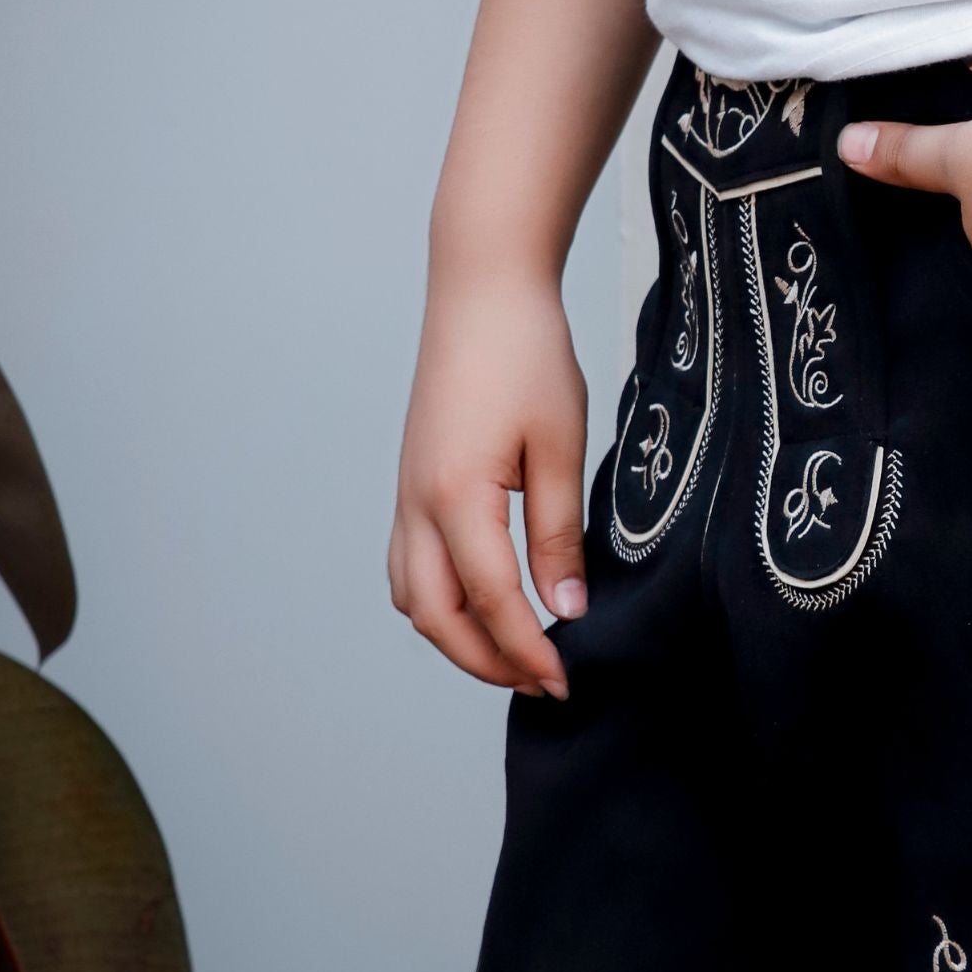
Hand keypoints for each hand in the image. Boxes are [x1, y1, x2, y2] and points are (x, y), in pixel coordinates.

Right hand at [389, 274, 588, 699]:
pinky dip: (438, 601)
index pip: (491, 602)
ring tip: (515, 652)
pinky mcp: (410, 482)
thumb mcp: (560, 445)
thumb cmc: (527, 355)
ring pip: (413, 597)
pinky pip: (409, 565)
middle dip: (486, 662)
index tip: (565, 680)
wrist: (481, 290)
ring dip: (457, 637)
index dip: (528, 652)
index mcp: (456, 497)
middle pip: (436, 618)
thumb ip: (558, 534)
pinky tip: (482, 602)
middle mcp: (417, 504)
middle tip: (542, 681)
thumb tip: (566, 607)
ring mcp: (405, 494)